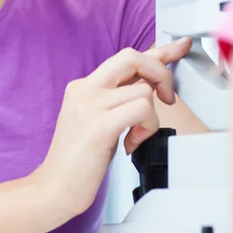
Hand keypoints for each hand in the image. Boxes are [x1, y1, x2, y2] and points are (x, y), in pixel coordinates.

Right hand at [31, 37, 191, 223]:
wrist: (54, 187)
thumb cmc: (78, 159)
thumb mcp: (96, 120)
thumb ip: (116, 100)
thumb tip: (147, 87)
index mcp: (83, 86)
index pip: (124, 58)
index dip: (156, 51)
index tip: (178, 46)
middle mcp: (85, 88)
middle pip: (131, 57)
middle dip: (161, 72)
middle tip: (168, 98)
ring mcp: (90, 104)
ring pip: (142, 89)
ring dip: (151, 116)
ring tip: (137, 135)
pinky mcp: (99, 124)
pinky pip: (142, 109)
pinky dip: (147, 126)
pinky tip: (132, 143)